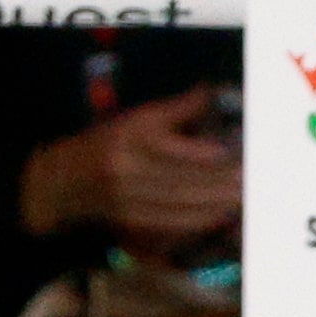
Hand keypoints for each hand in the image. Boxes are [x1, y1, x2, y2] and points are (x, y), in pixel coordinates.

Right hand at [21, 87, 240, 242]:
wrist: (61, 183)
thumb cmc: (104, 143)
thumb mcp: (137, 118)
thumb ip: (177, 109)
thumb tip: (214, 93)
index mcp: (132, 139)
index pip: (180, 149)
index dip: (213, 155)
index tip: (242, 152)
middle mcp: (128, 171)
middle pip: (185, 179)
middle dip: (222, 182)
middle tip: (254, 179)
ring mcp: (127, 200)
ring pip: (180, 203)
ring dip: (216, 203)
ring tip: (245, 197)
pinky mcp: (130, 221)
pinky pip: (171, 223)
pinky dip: (198, 220)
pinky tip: (220, 215)